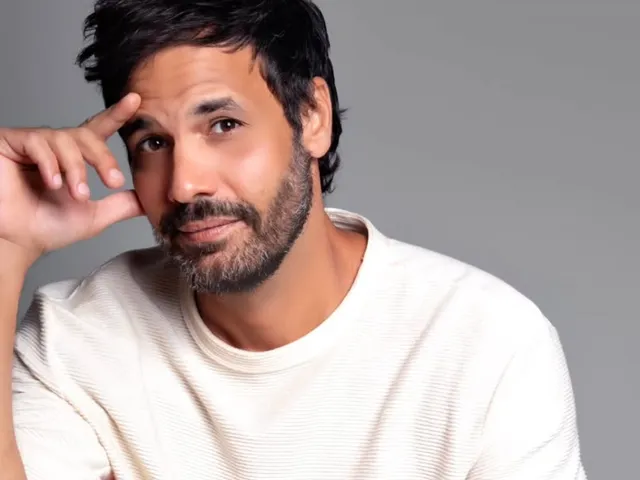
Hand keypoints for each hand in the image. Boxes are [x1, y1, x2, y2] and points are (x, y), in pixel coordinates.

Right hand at [0, 93, 143, 264]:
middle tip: (112, 181)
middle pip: (86, 135)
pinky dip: (51, 163)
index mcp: (74, 157)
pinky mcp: (9, 142)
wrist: (16, 241)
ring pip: (64, 140)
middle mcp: (54, 145)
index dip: (117, 114)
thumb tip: (148, 200)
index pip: (98, 129)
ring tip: (77, 193)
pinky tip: (53, 182)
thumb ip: (121, 205)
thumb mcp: (94, 216)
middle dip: (103, 158)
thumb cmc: (46, 227)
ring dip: (76, 168)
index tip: (136, 100)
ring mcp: (31, 142)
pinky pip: (37, 142)